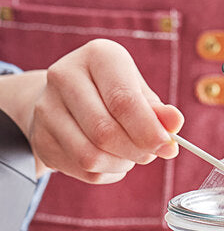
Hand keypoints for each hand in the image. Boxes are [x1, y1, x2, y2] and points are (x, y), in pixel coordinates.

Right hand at [0, 39, 183, 183]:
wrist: (68, 102)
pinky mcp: (41, 138)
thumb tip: (175, 123)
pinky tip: (112, 160)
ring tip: (130, 154)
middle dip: (137, 151)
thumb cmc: (114, 96)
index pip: (124, 101)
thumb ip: (159, 112)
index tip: (167, 146)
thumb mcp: (141, 95)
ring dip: (121, 164)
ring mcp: (47, 107)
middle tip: (151, 153)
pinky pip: (84, 170)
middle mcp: (65, 75)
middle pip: (106, 132)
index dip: (149, 131)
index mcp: (99, 57)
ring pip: (91, 156)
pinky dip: (108, 173)